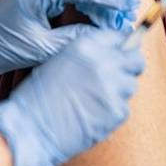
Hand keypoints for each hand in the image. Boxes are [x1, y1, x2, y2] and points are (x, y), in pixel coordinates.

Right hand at [0, 28, 144, 165]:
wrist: (30, 128)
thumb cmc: (38, 97)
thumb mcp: (59, 61)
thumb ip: (86, 55)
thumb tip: (112, 55)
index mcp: (86, 46)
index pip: (119, 37)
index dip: (120, 48)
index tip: (119, 55)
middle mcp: (102, 62)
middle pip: (135, 59)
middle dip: (129, 67)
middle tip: (118, 77)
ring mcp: (112, 88)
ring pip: (131, 85)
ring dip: (119, 91)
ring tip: (96, 100)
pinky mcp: (116, 112)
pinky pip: (124, 108)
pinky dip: (112, 113)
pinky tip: (93, 115)